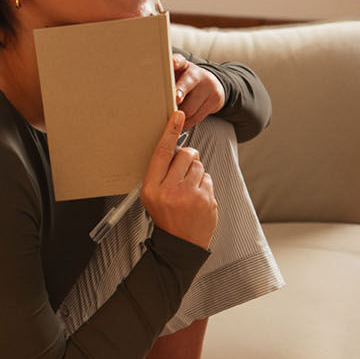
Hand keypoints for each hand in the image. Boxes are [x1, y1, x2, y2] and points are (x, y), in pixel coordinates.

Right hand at [141, 111, 216, 248]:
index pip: (162, 153)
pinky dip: (204, 185)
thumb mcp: (151, 196)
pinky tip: (197, 197)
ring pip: (199, 165)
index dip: (170, 131)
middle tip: (184, 170)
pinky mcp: (207, 201)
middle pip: (186, 154)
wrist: (181, 243)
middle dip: (188, 156)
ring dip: (196, 172)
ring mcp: (191, 196)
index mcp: (153, 188)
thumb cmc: (165, 216)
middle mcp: (171, 190)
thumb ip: (160, 172)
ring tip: (189, 189)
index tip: (177, 115)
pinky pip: (208, 178)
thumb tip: (175, 148)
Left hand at [173, 54, 224, 128]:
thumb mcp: (176, 77)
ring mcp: (208, 86)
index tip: (173, 63)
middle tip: (173, 101)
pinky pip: (197, 117)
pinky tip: (182, 122)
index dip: (176, 61)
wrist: (211, 86)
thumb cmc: (185, 83)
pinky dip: (187, 122)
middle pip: (185, 86)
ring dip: (178, 116)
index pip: (179, 60)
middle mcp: (196, 74)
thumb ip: (166, 83)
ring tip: (171, 118)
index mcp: (183, 66)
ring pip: (189, 108)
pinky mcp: (215, 99)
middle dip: (177, 95)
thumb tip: (153, 99)